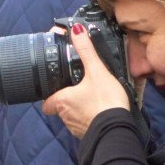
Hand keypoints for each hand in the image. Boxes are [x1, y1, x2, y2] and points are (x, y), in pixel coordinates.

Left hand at [42, 23, 129, 137]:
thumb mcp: (96, 71)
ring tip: (92, 99)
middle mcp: (65, 116)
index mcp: (61, 101)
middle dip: (67, 100)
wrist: (118, 128)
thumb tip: (76, 30)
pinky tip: (100, 111)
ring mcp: (76, 127)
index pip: (46, 102)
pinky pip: (84, 125)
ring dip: (79, 110)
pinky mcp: (88, 134)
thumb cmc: (105, 101)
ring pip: (71, 117)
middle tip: (79, 90)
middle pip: (59, 108)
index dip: (50, 96)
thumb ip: (86, 51)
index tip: (57, 88)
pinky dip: (89, 118)